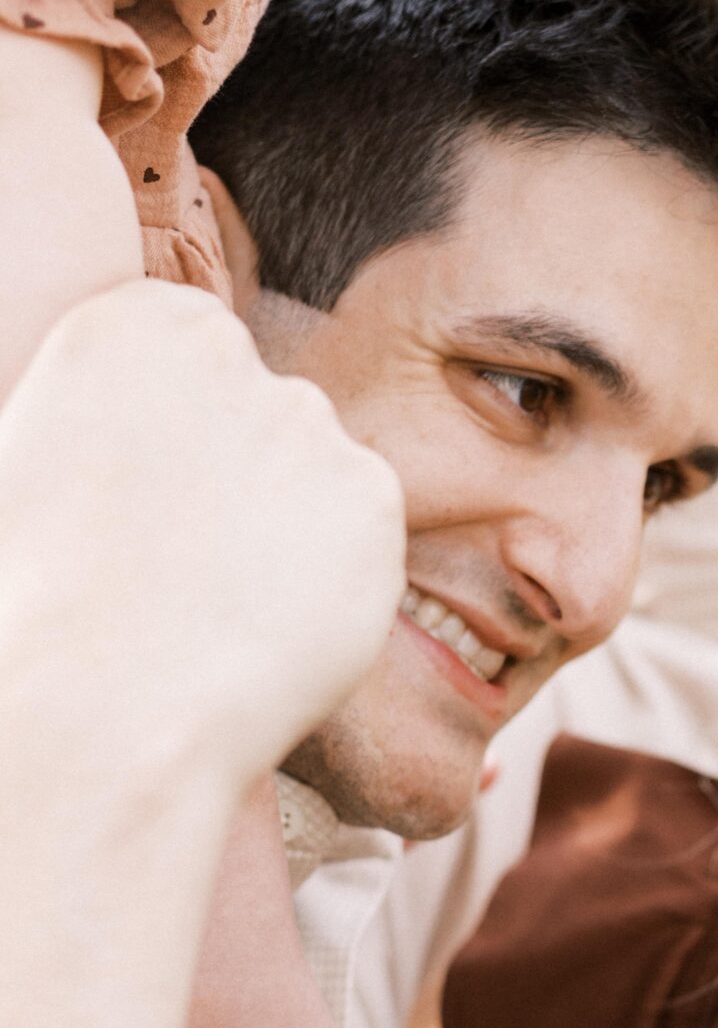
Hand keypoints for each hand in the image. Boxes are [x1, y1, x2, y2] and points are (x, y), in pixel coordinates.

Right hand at [0, 281, 404, 795]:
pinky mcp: (372, 498)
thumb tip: (148, 460)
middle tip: (194, 564)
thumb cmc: (39, 605)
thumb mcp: (34, 471)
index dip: (181, 439)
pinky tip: (274, 625)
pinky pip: (362, 537)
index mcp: (129, 325)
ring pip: (319, 474)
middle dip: (245, 476)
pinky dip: (337, 579)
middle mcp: (227, 352)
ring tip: (224, 606)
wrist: (97, 702)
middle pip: (262, 411)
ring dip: (292, 528)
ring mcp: (309, 422)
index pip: (193, 352)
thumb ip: (109, 425)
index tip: (155, 499)